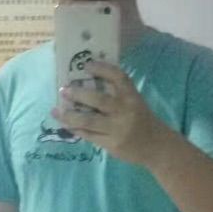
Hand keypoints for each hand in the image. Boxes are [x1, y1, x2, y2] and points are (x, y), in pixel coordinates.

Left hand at [51, 60, 167, 165]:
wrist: (156, 146)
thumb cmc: (141, 119)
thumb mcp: (134, 102)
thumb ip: (116, 93)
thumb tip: (85, 81)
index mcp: (132, 96)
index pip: (118, 77)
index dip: (103, 69)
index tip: (87, 64)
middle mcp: (125, 111)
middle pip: (98, 99)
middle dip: (77, 94)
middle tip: (63, 90)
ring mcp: (117, 129)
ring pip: (88, 120)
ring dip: (69, 115)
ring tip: (56, 110)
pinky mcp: (112, 144)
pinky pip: (89, 135)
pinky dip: (75, 129)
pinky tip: (66, 124)